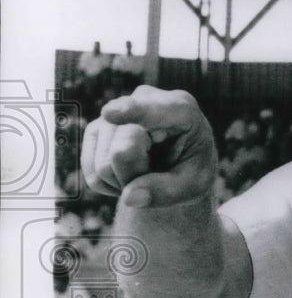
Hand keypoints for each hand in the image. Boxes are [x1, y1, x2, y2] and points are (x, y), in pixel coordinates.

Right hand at [81, 86, 216, 207]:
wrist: (177, 165)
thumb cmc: (191, 170)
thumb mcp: (193, 186)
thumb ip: (166, 191)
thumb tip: (130, 197)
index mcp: (181, 109)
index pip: (153, 111)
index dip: (131, 112)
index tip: (111, 114)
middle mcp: (144, 100)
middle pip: (122, 152)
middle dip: (137, 175)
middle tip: (159, 173)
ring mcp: (115, 112)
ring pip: (104, 165)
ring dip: (124, 181)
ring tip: (146, 170)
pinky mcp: (96, 129)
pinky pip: (91, 173)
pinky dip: (109, 184)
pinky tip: (127, 173)